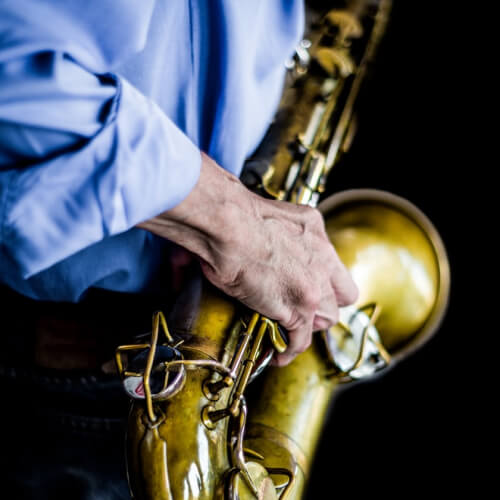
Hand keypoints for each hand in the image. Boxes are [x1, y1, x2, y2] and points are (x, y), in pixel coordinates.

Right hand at [137, 153, 357, 365]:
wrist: (227, 225)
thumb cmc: (230, 216)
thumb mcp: (261, 217)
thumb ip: (263, 231)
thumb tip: (229, 242)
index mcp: (312, 228)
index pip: (331, 262)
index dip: (323, 279)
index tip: (310, 285)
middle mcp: (321, 255)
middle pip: (340, 293)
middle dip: (325, 304)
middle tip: (305, 308)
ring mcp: (314, 283)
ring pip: (328, 317)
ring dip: (309, 325)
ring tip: (291, 331)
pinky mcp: (299, 307)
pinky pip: (301, 339)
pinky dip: (290, 349)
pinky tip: (280, 353)